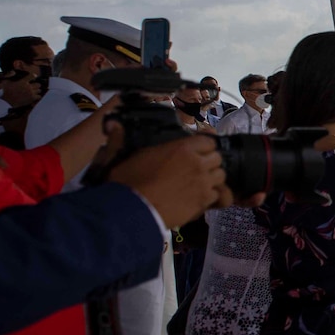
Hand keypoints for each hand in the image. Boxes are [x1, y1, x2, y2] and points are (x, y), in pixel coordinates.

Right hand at [106, 135, 229, 227]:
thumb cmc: (127, 183)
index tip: (196, 152)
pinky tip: (199, 198)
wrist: (133, 210)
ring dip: (212, 179)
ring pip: (221, 176)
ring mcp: (203, 182)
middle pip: (217, 158)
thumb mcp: (122, 156)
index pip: (208, 140)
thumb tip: (113, 124)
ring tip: (199, 184)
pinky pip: (217, 195)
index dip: (203, 146)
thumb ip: (122, 139)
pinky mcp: (203, 201)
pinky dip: (211, 197)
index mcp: (181, 148)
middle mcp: (197, 163)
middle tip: (196, 169)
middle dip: (209, 162)